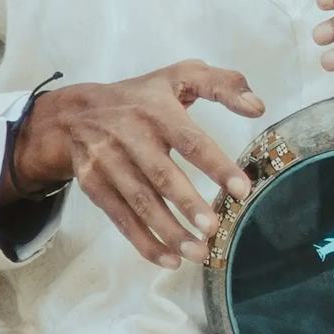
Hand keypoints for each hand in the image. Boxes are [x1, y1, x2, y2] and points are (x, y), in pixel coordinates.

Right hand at [4, 61, 264, 268]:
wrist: (75, 113)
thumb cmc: (143, 96)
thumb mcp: (182, 75)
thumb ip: (224, 84)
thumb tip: (258, 106)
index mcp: (157, 109)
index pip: (191, 141)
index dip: (216, 165)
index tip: (241, 189)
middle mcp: (129, 136)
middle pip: (161, 175)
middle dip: (187, 204)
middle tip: (214, 228)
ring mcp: (107, 162)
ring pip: (139, 201)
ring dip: (168, 231)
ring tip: (198, 252)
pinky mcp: (93, 185)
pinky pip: (119, 217)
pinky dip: (143, 242)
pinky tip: (168, 259)